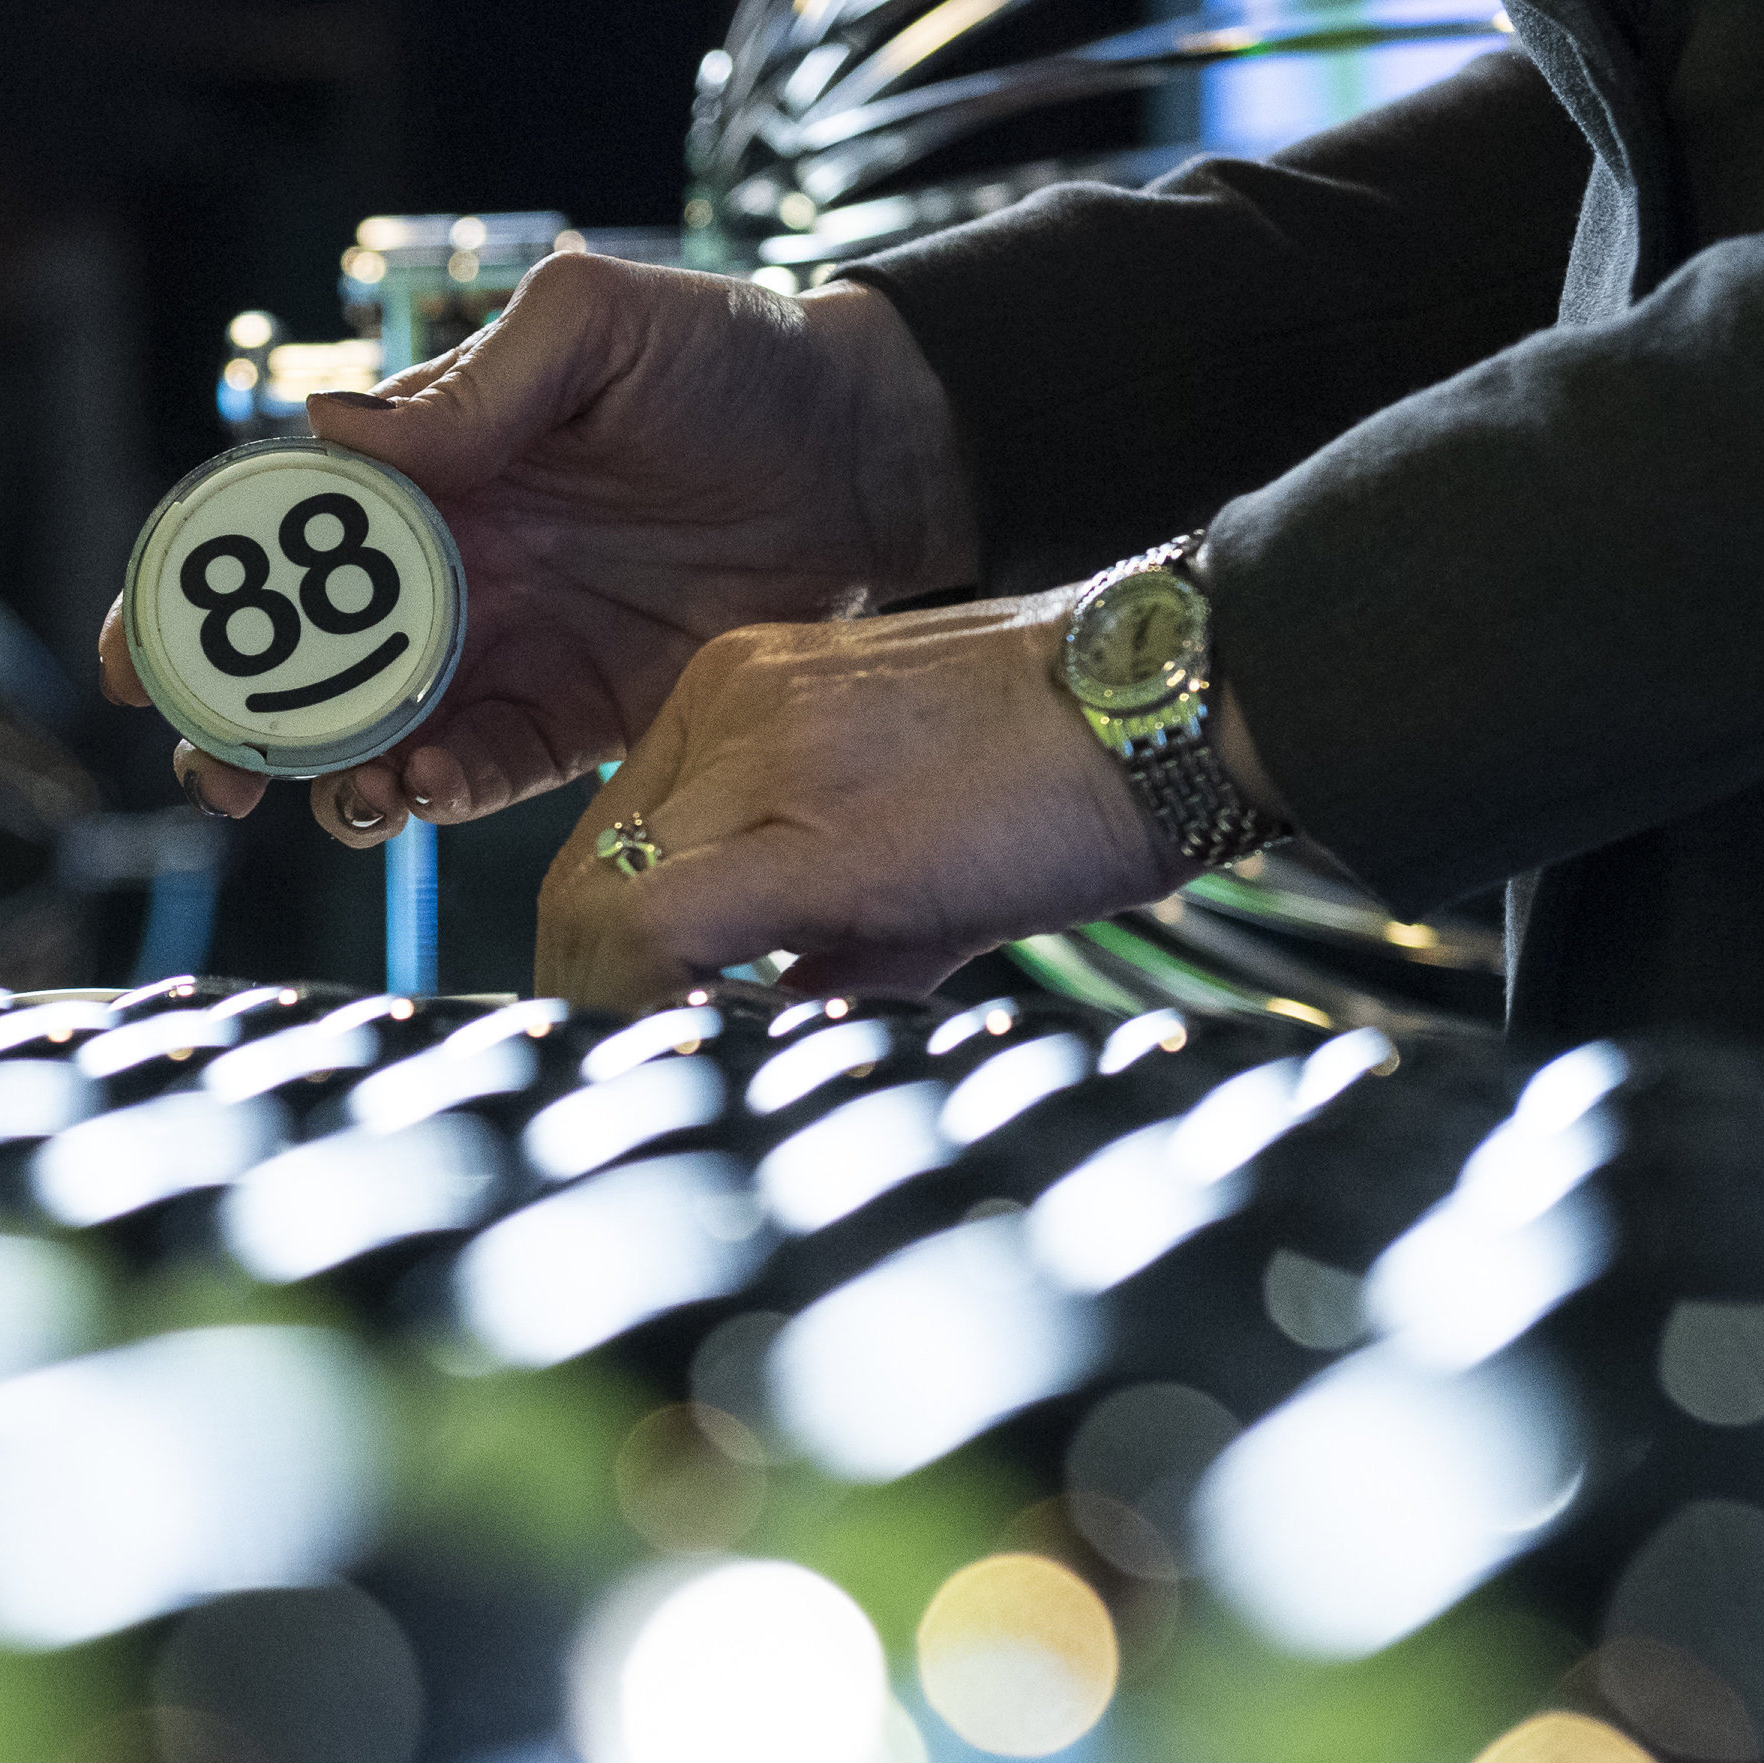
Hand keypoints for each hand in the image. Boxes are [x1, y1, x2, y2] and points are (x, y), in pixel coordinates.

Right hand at [98, 251, 976, 844]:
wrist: (878, 455)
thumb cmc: (737, 360)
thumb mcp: (599, 326)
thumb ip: (478, 382)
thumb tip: (339, 439)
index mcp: (419, 471)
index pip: (269, 534)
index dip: (190, 593)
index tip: (136, 655)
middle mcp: (440, 571)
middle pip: (294, 663)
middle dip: (230, 726)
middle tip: (210, 770)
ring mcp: (500, 653)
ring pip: (367, 739)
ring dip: (325, 779)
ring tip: (335, 795)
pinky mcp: (572, 724)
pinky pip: (474, 778)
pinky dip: (431, 797)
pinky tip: (427, 792)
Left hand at [534, 590, 1205, 1011]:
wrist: (1176, 701)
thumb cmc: (1069, 773)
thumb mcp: (909, 841)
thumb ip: (823, 924)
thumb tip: (774, 1007)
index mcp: (741, 692)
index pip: (615, 841)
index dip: (603, 957)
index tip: (636, 1027)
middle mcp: (726, 702)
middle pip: (587, 872)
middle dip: (591, 991)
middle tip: (637, 1069)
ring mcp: (756, 749)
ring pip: (603, 900)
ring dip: (620, 1005)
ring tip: (675, 1069)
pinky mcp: (805, 826)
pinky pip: (660, 922)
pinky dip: (650, 1000)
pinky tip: (699, 1047)